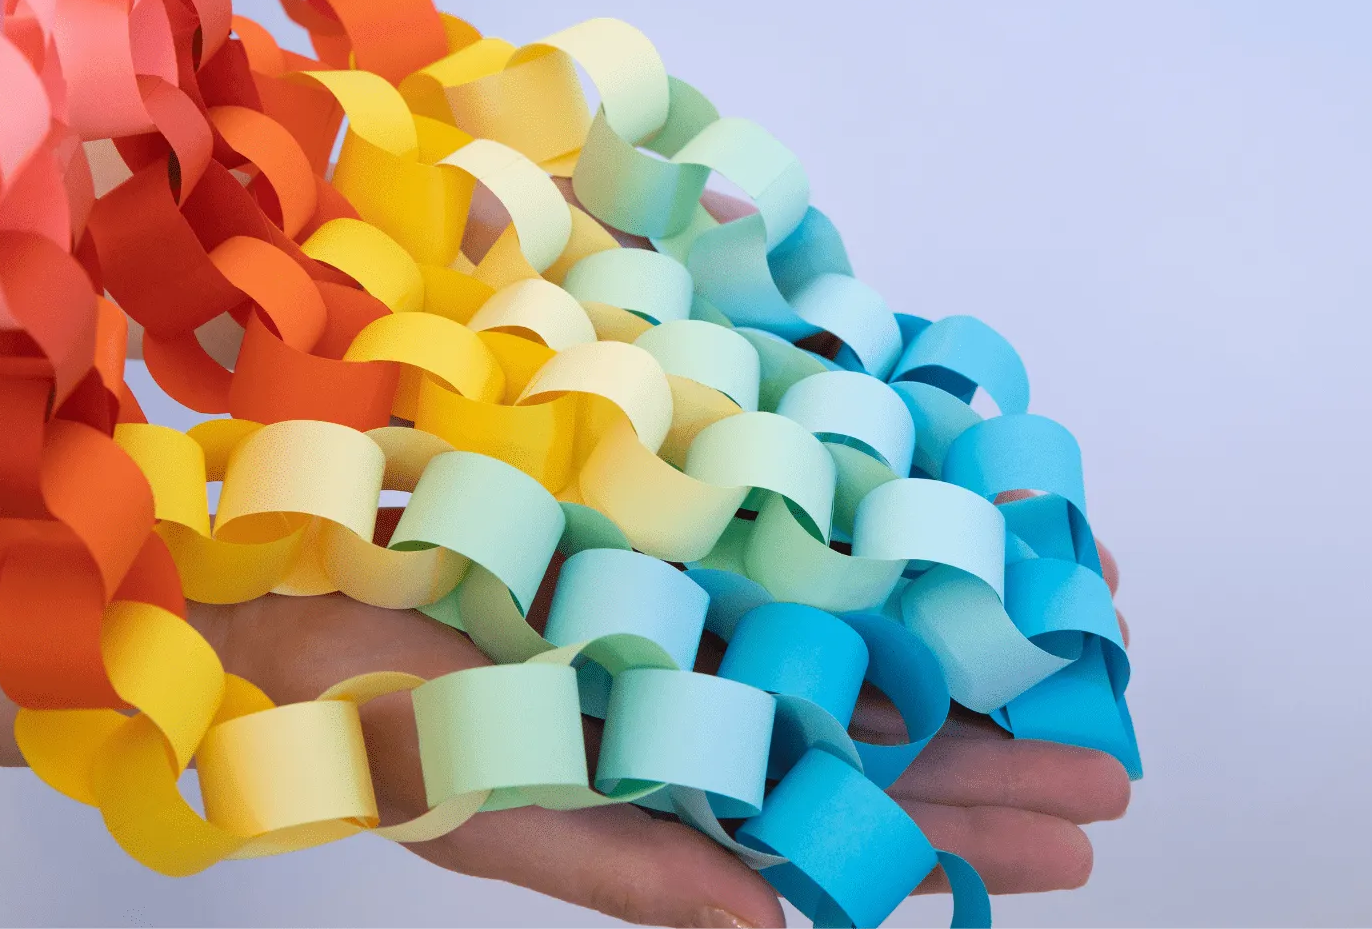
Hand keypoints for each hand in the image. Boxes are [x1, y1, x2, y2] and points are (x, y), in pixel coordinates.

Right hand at [190, 542, 1131, 928]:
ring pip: (858, 618)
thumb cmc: (359, 716)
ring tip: (1088, 640)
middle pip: (880, 725)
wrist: (253, 581)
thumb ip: (637, 872)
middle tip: (1119, 769)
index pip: (845, 817)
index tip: (1078, 836)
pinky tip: (960, 509)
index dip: (963, 829)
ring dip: (964, 629)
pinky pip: (798, 509)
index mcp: (679, 775)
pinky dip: (883, 512)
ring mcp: (696, 591)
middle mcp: (705, 686)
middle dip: (1001, 749)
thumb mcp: (493, 811)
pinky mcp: (671, 498)